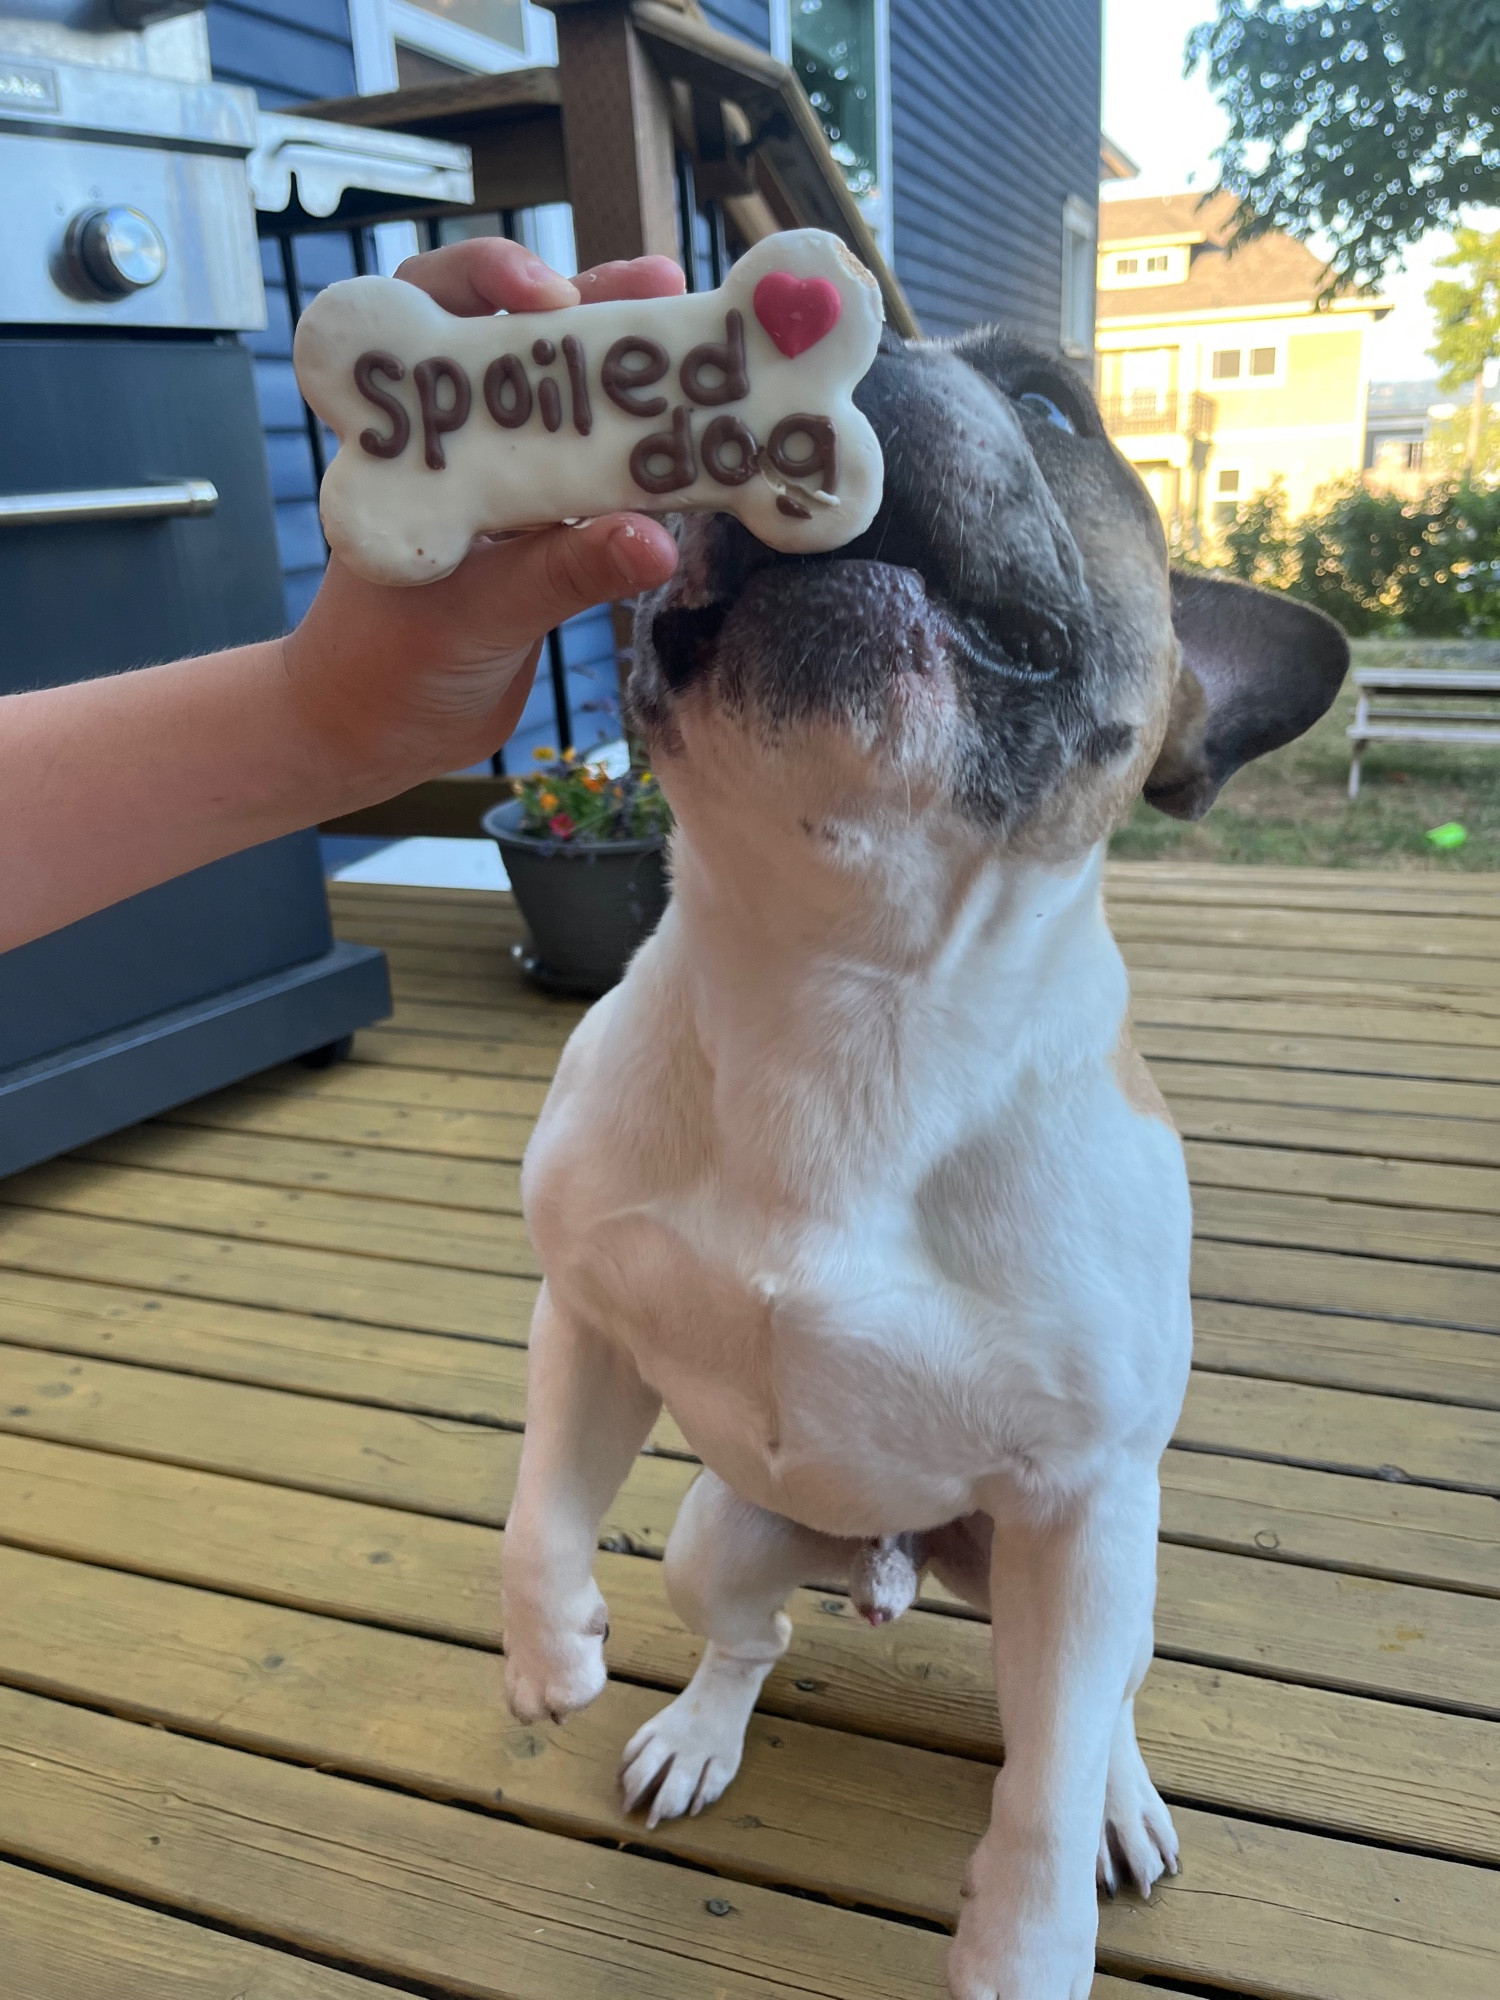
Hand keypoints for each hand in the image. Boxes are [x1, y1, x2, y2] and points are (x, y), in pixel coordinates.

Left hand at [281, 238, 683, 796]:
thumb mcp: (476, 617)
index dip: (486, 281)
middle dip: (594, 305)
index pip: (431, 311)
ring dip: (633, 381)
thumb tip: (655, 540)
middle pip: (526, 345)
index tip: (547, 297)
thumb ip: (562, 574)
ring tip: (702, 354)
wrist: (374, 740)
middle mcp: (459, 446)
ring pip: (574, 410)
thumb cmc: (384, 669)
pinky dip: (650, 466)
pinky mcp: (545, 539)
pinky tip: (703, 456)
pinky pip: (602, 487)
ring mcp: (505, 488)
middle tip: (665, 288)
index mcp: (412, 438)